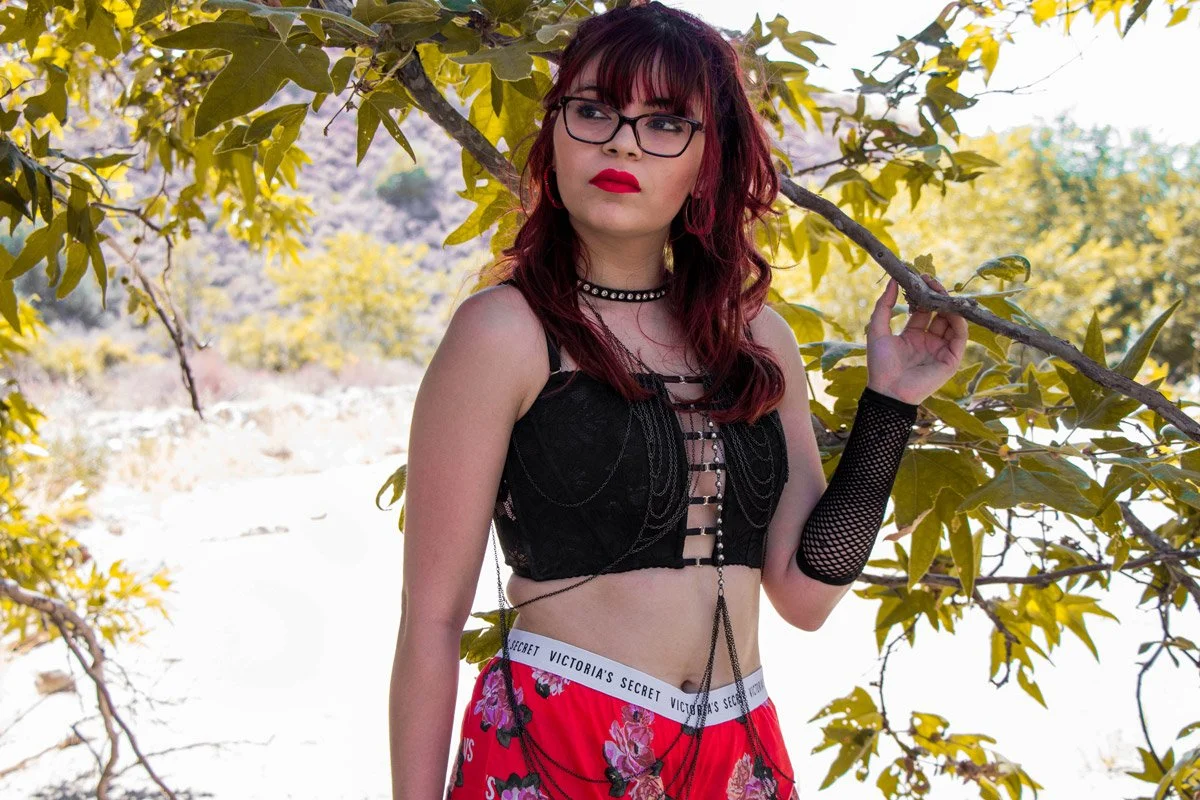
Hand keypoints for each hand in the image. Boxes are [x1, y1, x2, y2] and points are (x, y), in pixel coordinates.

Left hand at [864, 273, 967, 404]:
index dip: (924, 294)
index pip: (924, 309)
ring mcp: (941, 349)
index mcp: (913, 335)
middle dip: (937, 296)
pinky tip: (950, 309)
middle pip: (940, 313)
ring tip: (940, 291)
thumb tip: (892, 280)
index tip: (920, 278)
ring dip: (949, 305)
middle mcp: (929, 340)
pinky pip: (960, 337)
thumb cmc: (880, 364)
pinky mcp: (951, 359)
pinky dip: (959, 321)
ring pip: (952, 322)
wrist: (888, 390)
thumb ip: (884, 306)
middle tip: (930, 280)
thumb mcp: (877, 330)